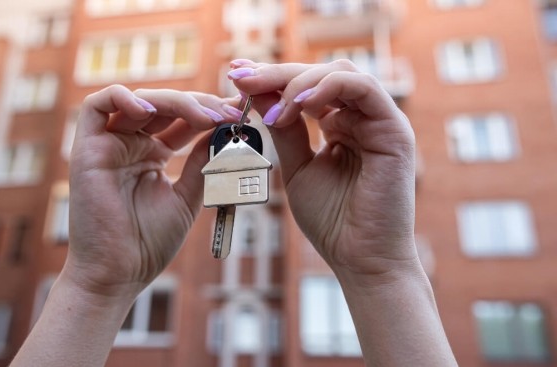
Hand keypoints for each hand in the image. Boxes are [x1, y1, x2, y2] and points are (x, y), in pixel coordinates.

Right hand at [66, 85, 240, 296]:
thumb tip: (224, 132)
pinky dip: (122, 98)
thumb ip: (201, 164)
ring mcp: (108, 145)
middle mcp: (130, 145)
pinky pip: (95, 107)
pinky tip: (152, 111)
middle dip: (198, 104)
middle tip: (227, 112)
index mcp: (152, 155)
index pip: (181, 119)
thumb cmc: (149, 243)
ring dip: (173, 101)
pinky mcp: (86, 149)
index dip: (209, 112)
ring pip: (138, 101)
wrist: (118, 275)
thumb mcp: (187, 198)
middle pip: (164, 106)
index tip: (239, 114)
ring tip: (203, 116)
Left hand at [229, 60, 418, 283]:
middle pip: (318, 74)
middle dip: (276, 74)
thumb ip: (284, 131)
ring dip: (298, 82)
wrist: (360, 259)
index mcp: (339, 126)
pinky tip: (298, 106)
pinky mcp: (394, 129)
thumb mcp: (297, 168)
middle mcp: (360, 118)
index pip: (305, 88)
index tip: (235, 79)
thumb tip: (259, 95)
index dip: (270, 80)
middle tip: (241, 78)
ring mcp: (379, 121)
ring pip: (339, 73)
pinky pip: (363, 88)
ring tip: (271, 107)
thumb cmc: (332, 221)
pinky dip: (327, 89)